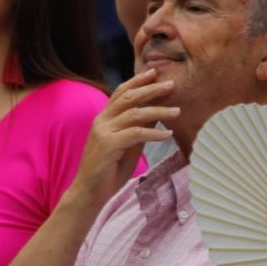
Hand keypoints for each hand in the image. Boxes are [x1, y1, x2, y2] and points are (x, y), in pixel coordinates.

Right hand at [65, 69, 177, 208]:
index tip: (155, 72)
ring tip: (177, 111)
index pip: (121, 92)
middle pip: (128, 97)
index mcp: (104, 118)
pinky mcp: (107, 145)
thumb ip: (138, 129)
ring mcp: (103, 132)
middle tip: (171, 84)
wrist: (89, 193)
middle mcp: (101, 121)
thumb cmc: (109, 171)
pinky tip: (168, 135)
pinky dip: (153, 133)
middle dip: (151, 89)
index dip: (138, 81)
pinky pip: (135, 134)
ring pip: (134, 114)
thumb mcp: (128, 146)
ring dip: (158, 111)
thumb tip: (156, 115)